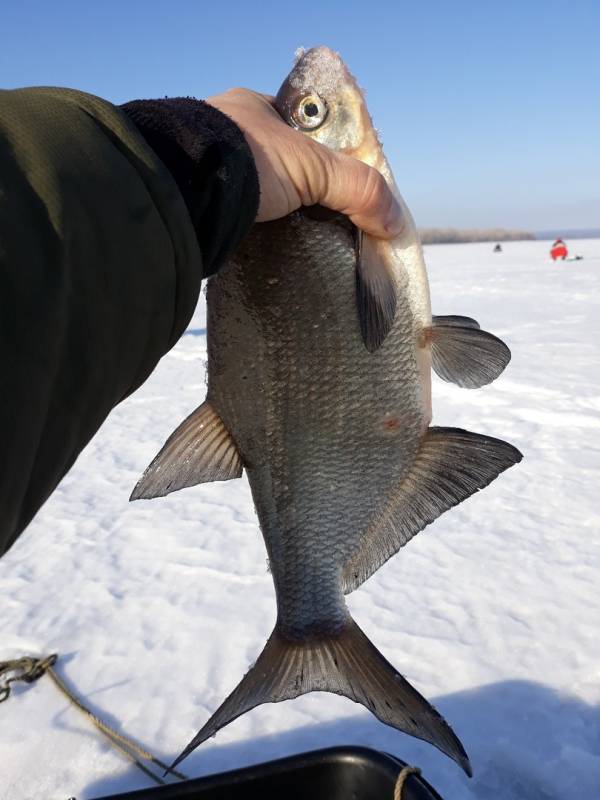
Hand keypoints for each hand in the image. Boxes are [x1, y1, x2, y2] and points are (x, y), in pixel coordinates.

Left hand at [206, 89, 402, 238]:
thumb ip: (358, 189)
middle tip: (323, 217)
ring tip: (301, 239)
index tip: (340, 184)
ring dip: (278, 215)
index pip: (301, 129)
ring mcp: (208, 171)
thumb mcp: (312, 168)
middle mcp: (226, 134)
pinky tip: (270, 246)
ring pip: (257, 194)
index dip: (326, 155)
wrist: (181, 194)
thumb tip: (393, 222)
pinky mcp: (198, 205)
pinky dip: (255, 232)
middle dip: (302, 191)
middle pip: (280, 164)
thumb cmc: (246, 161)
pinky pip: (236, 216)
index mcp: (252, 108)